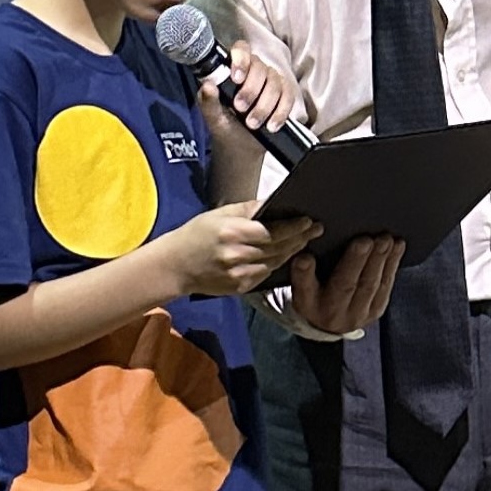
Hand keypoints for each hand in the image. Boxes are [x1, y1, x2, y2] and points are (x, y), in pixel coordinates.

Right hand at [161, 201, 318, 296]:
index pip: (273, 231)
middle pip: (279, 247)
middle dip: (300, 238)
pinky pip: (265, 274)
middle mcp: (237, 255)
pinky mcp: (240, 287)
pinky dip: (277, 264)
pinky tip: (285, 255)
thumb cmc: (196, 235)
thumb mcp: (219, 214)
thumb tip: (274, 203)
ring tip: (304, 240)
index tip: (309, 221)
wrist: (175, 266)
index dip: (295, 227)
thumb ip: (248, 210)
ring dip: (292, 251)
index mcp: (232, 233)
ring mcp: (239, 274)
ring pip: (275, 262)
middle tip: (315, 229)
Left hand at [205, 43, 296, 135]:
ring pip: (275, 83)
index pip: (242, 49)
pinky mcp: (284, 95)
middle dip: (251, 90)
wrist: (241, 147)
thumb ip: (208, 101)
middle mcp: (254, 71)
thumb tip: (208, 86)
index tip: (236, 79)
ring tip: (252, 123)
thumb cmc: (225, 127)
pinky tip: (271, 125)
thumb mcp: (213, 117)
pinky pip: (288, 96)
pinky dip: (281, 112)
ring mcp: (271, 82)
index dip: (241, 60)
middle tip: (240, 108)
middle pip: (260, 68)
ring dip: (264, 106)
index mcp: (234, 69)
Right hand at [289, 234, 404, 333]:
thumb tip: (305, 251)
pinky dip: (392, 264)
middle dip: (356, 261)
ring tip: (385, 240)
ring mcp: (358, 315)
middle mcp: (333, 313)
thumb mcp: (301, 285)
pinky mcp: (376, 311)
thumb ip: (302, 270)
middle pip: (345, 285)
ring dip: (380, 260)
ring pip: (370, 286)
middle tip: (366, 240)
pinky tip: (397, 247)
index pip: (305, 289)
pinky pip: (385, 286)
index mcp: (308, 304)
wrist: (331, 322)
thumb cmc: (315, 294)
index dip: (304, 274)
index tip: (304, 258)